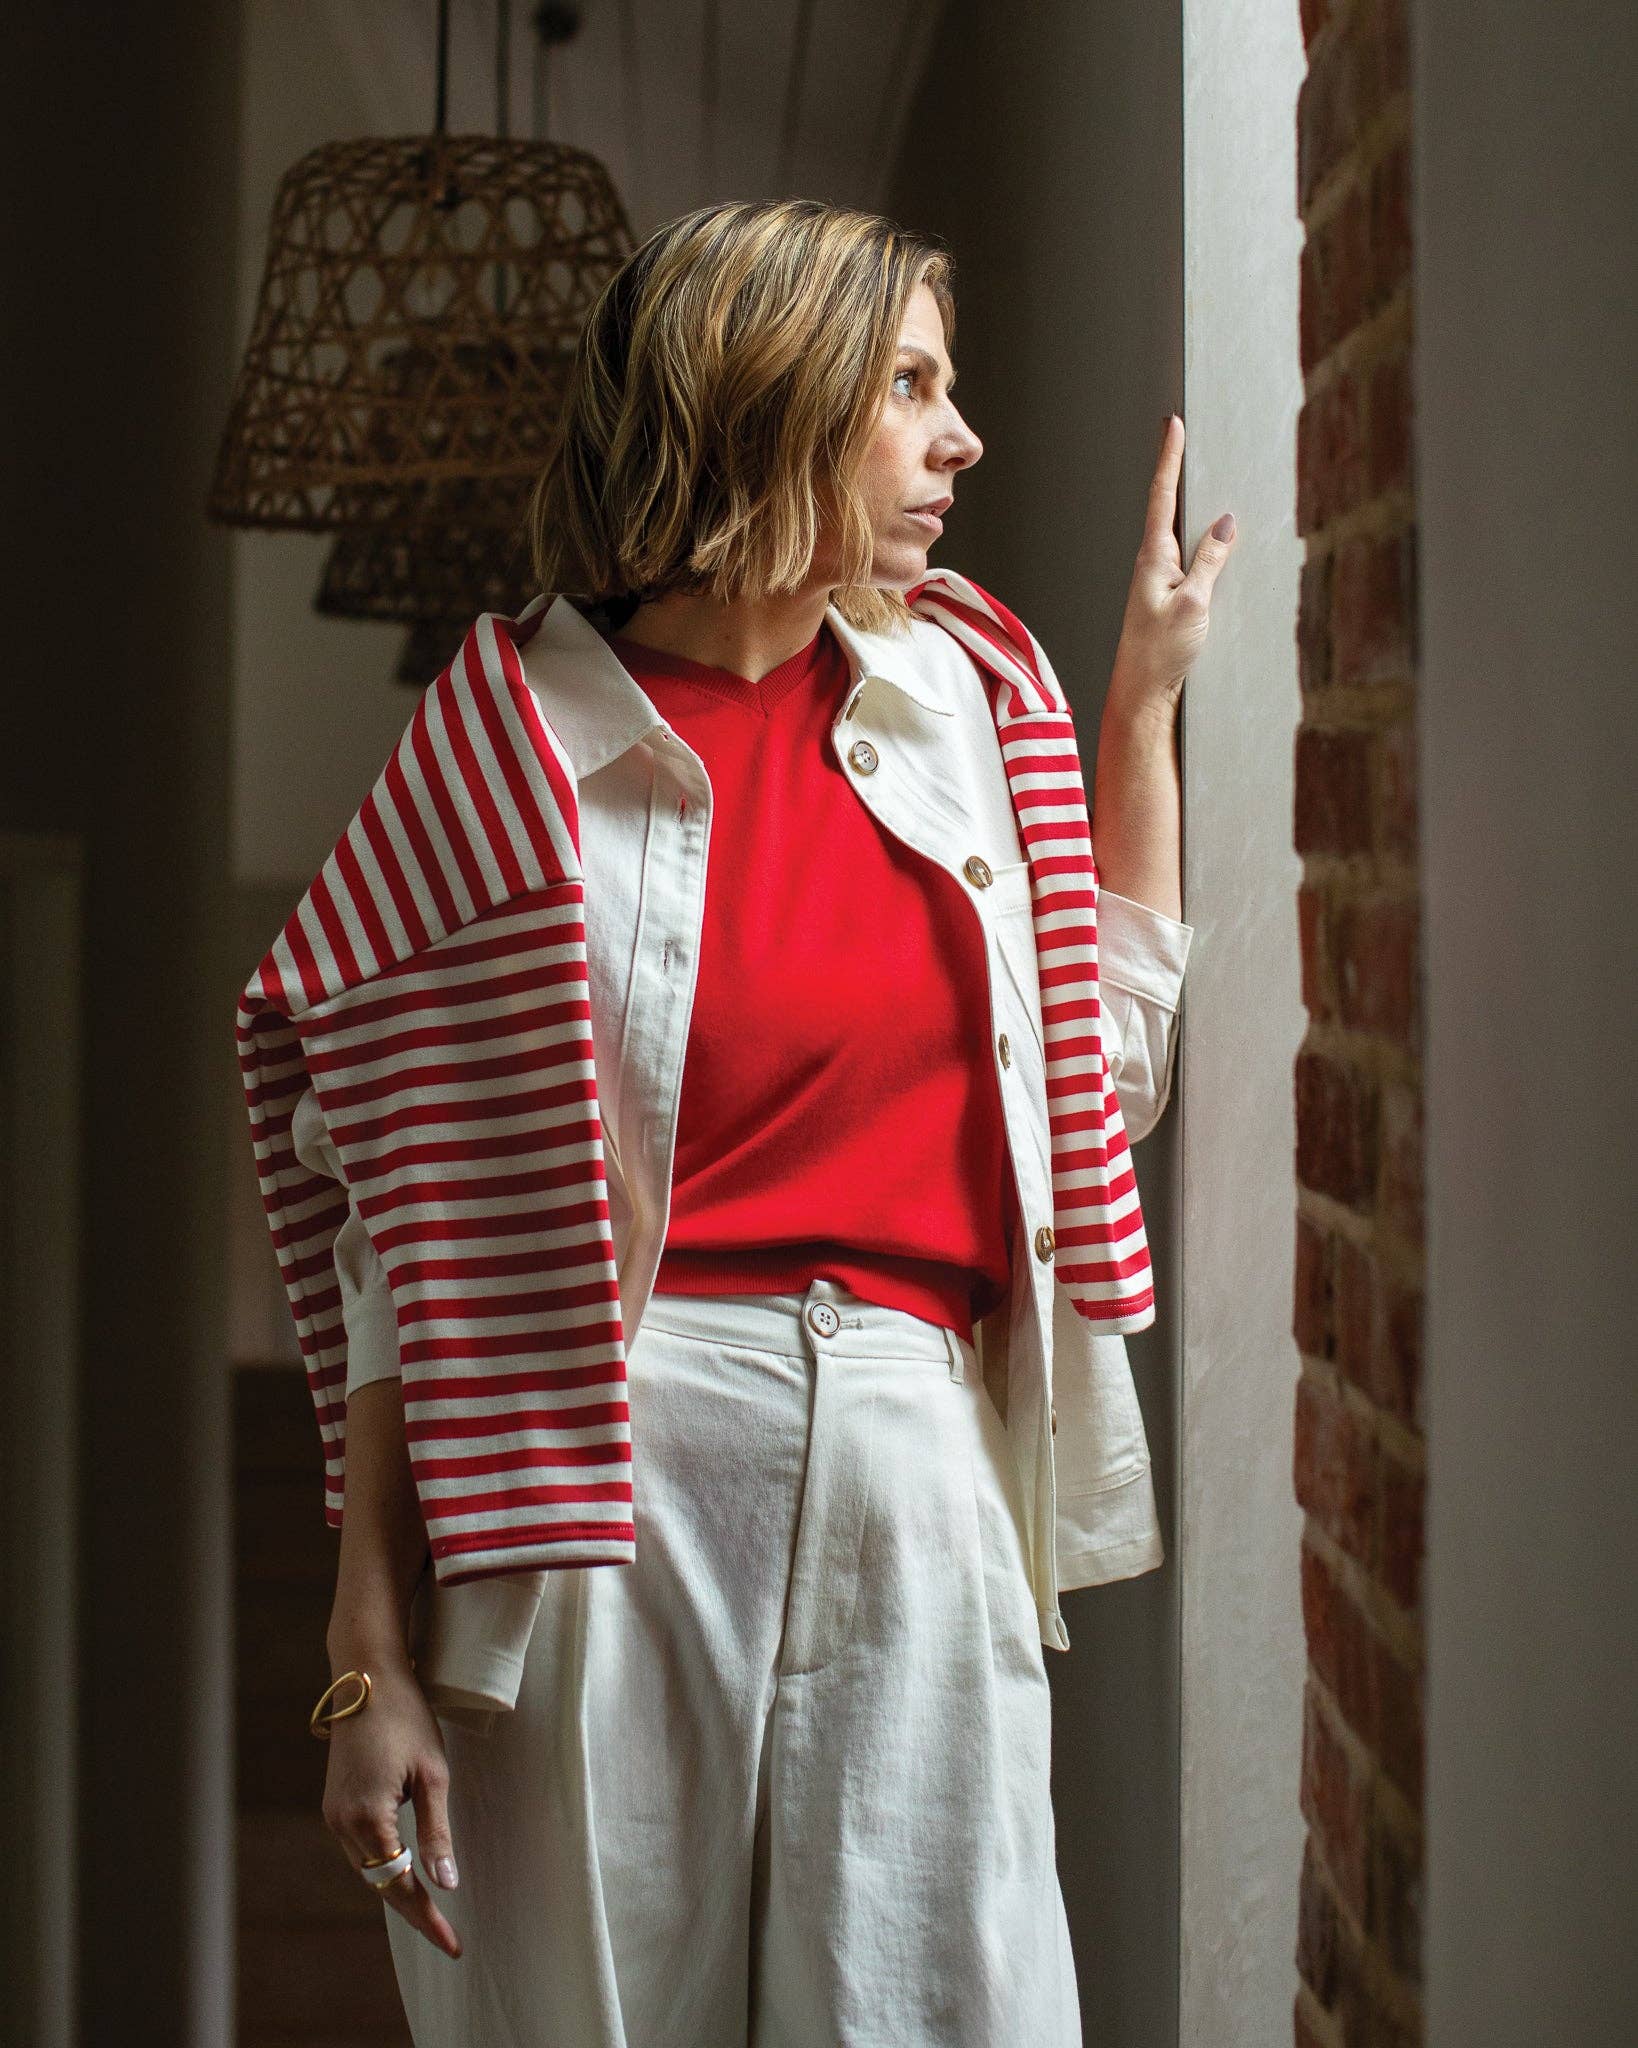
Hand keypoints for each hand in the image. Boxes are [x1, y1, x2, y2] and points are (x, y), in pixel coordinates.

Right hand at [320, 1657, 462, 1959]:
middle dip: (414, 1910)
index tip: (453, 1945)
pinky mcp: (334, 1803)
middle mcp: (342, 1823)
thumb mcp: (433, 1774)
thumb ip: (436, 1833)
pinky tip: (404, 1870)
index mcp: (368, 1819)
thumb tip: (446, 1885)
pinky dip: (383, 1864)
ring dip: (397, 1887)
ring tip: (430, 1912)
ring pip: (368, 1868)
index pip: (400, 1885)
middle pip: (381, 1883)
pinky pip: (360, 1848)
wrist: (366, 1677)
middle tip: (448, 1936)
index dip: (427, 1919)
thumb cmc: (407, 1717)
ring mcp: (333, 1814)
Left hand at [1111, 413, 1237, 721]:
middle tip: (1182, 433)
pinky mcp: (1169, 595)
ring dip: (1191, 503)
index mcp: (1153, 557)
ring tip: (1204, 474)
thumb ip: (1210, 560)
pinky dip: (1200, 538)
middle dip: (1177, 469)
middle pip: (1168, 506)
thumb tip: (1225, 522)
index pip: (1162, 496)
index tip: (1173, 425)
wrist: (1142, 692)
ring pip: (1179, 531)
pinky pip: (1188, 555)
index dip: (1169, 458)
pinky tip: (1214, 537)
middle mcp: (1153, 562)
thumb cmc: (1160, 653)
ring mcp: (1160, 578)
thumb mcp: (1194, 603)